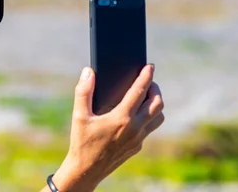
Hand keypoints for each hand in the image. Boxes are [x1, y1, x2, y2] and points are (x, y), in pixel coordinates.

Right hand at [51, 64, 163, 191]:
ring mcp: (138, 139)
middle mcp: (134, 128)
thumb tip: (88, 72)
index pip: (140, 91)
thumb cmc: (81, 142)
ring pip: (158, 117)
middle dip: (155, 89)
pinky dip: (148, 117)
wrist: (86, 171)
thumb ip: (84, 91)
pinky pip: (150, 128)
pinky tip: (136, 114)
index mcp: (121, 118)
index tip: (150, 66)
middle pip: (157, 103)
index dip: (146, 76)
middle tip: (147, 81)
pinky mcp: (137, 147)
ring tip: (146, 96)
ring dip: (156, 104)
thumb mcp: (79, 115)